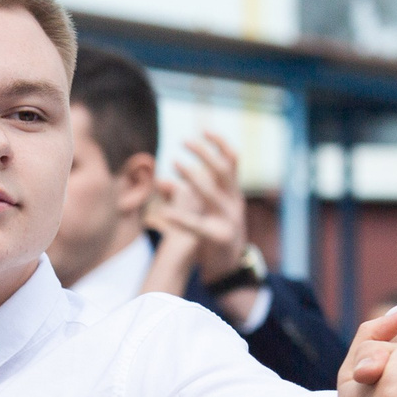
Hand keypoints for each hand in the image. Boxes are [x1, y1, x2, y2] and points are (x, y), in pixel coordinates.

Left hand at [148, 133, 248, 284]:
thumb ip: (185, 196)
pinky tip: (164, 213)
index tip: (204, 128)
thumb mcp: (204, 212)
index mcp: (233, 193)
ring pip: (212, 193)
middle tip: (184, 141)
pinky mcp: (219, 237)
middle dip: (205, 152)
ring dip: (193, 176)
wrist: (228, 268)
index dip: (220, 143)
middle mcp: (234, 202)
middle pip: (223, 170)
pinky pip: (198, 225)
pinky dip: (181, 218)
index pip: (232, 160)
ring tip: (175, 162)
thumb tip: (162, 182)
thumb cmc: (212, 235)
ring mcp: (229, 219)